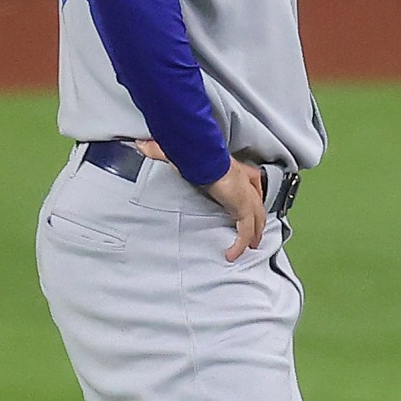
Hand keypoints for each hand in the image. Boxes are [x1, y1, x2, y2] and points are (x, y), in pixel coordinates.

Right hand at [138, 141, 266, 260]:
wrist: (204, 158)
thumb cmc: (196, 155)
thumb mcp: (179, 154)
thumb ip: (159, 150)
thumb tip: (141, 145)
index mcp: (234, 170)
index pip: (251, 180)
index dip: (252, 192)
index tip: (250, 202)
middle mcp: (244, 184)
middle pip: (258, 203)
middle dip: (258, 219)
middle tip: (256, 231)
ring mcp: (246, 197)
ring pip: (257, 219)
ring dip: (255, 233)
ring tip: (251, 246)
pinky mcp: (242, 209)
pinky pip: (245, 231)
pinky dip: (240, 244)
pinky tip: (233, 254)